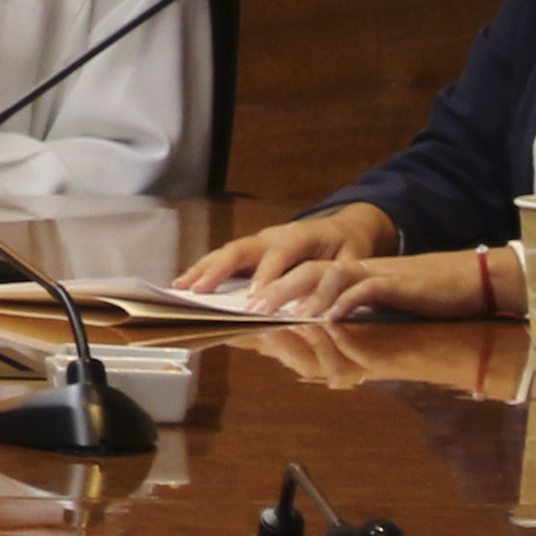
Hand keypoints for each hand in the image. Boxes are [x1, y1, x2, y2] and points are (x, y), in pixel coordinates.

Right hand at [183, 200, 398, 301]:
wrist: (345, 229)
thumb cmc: (348, 248)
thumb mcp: (353, 262)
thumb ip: (338, 280)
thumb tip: (323, 306)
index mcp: (299, 235)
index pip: (278, 255)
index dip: (266, 276)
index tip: (253, 299)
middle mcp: (273, 235)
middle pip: (241, 249)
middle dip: (219, 270)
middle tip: (201, 291)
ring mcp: (259, 241)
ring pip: (227, 252)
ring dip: (204, 270)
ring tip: (182, 287)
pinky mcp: (253, 250)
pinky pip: (226, 258)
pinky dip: (206, 270)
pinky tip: (188, 283)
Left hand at [244, 238, 517, 326]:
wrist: (468, 282)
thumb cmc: (425, 299)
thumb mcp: (381, 310)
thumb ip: (352, 317)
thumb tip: (323, 337)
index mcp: (348, 275)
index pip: (303, 278)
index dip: (274, 292)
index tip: (247, 313)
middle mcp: (356, 269)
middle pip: (306, 271)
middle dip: (275, 289)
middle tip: (249, 308)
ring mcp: (376, 273)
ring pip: (329, 275)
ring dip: (304, 294)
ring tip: (283, 314)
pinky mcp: (397, 283)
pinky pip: (367, 287)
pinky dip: (347, 301)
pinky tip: (332, 316)